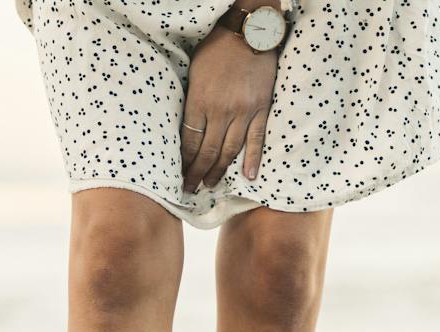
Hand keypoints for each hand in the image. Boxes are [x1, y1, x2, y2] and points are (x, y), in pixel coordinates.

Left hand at [180, 23, 281, 192]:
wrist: (248, 34)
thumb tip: (188, 127)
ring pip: (229, 150)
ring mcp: (243, 112)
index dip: (184, 160)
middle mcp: (220, 111)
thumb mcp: (194, 72)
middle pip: (207, 151)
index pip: (189, 141)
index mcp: (200, 101)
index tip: (179, 173)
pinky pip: (256, 140)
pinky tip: (248, 177)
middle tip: (191, 189)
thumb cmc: (217, 49)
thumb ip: (192, 101)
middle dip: (197, 172)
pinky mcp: (261, 110)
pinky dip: (252, 160)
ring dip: (218, 171)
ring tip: (210, 185)